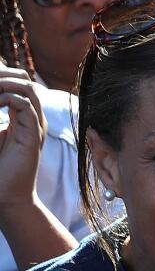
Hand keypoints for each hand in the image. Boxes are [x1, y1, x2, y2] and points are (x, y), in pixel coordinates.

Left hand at [0, 67, 45, 209]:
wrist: (7, 194)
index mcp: (23, 118)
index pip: (18, 85)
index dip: (3, 77)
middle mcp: (33, 119)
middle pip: (24, 82)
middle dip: (4, 77)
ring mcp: (35, 126)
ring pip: (27, 89)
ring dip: (5, 84)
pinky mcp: (33, 134)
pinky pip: (26, 106)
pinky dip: (8, 99)